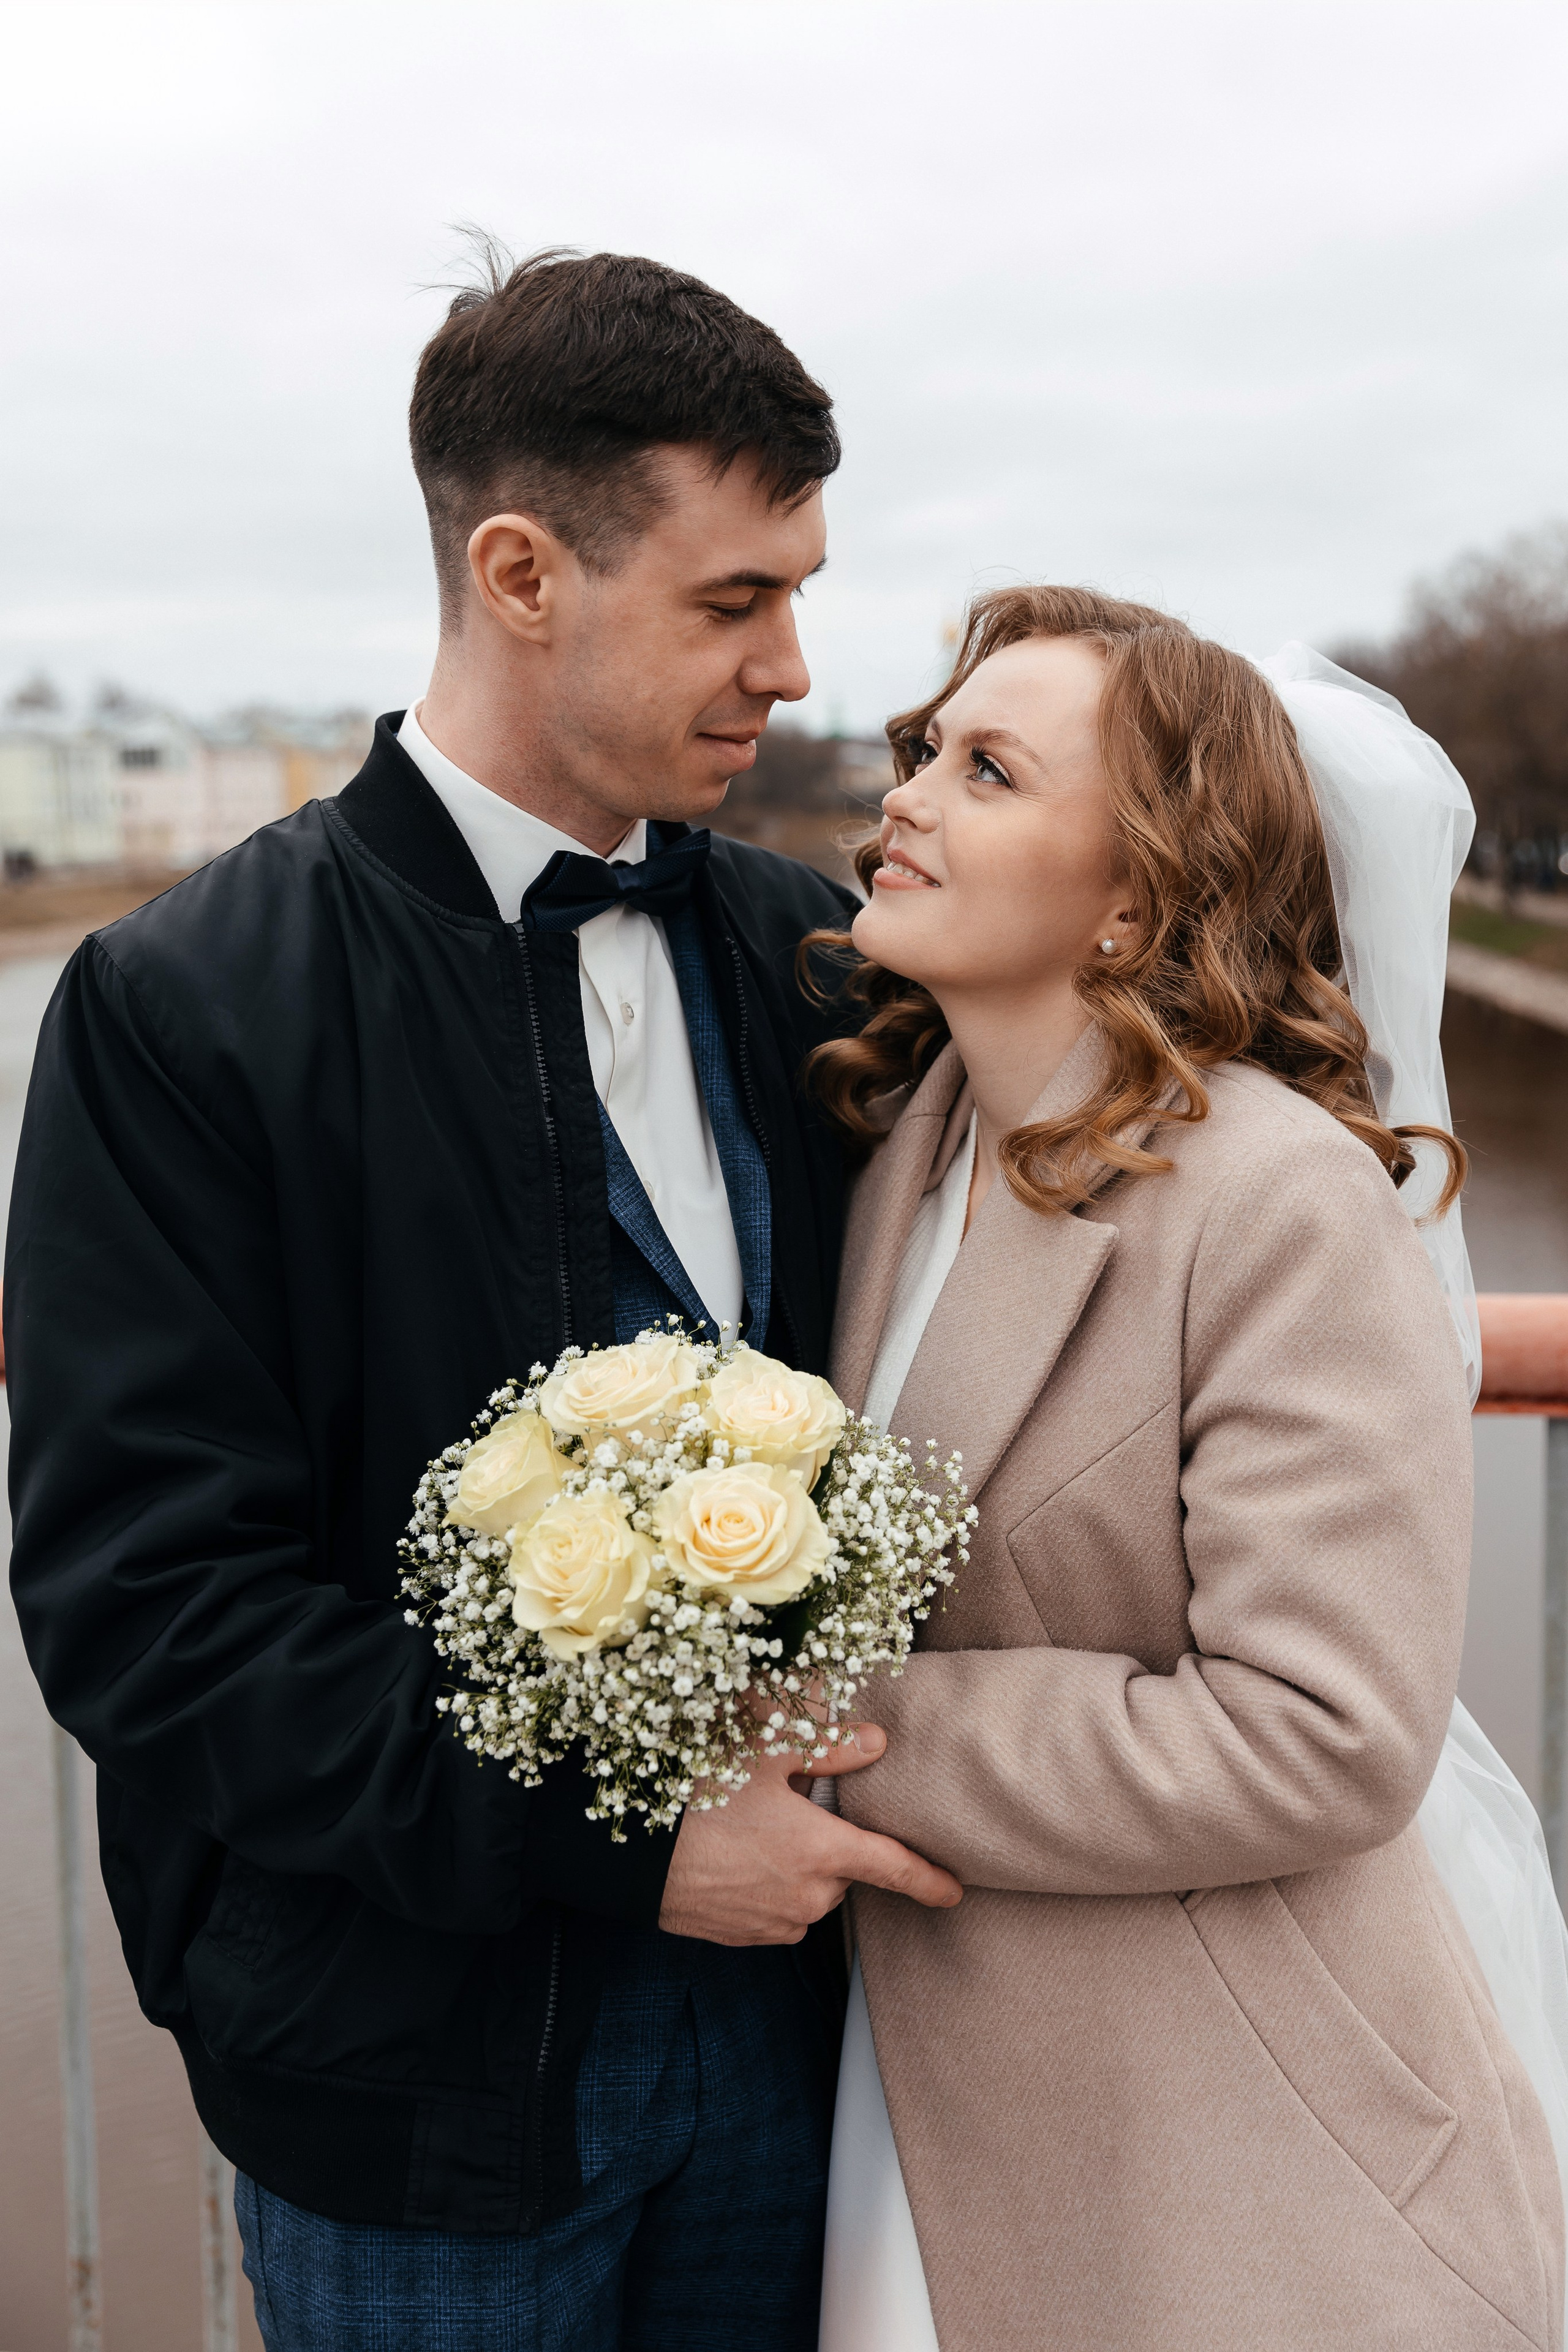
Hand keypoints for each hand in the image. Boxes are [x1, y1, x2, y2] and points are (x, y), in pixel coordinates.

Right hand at [656, 1725, 962, 1945]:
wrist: (629, 1856)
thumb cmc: (698, 1795)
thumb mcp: (762, 1753)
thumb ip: (827, 1747)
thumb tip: (876, 1742)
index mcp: (823, 1853)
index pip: (894, 1869)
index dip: (929, 1880)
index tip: (954, 1891)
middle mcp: (808, 1898)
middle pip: (841, 1872)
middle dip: (826, 1843)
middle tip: (786, 1807)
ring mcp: (774, 1923)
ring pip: (807, 1892)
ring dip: (794, 1865)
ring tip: (750, 1828)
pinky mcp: (742, 1937)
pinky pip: (774, 1912)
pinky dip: (766, 1887)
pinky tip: (733, 1856)